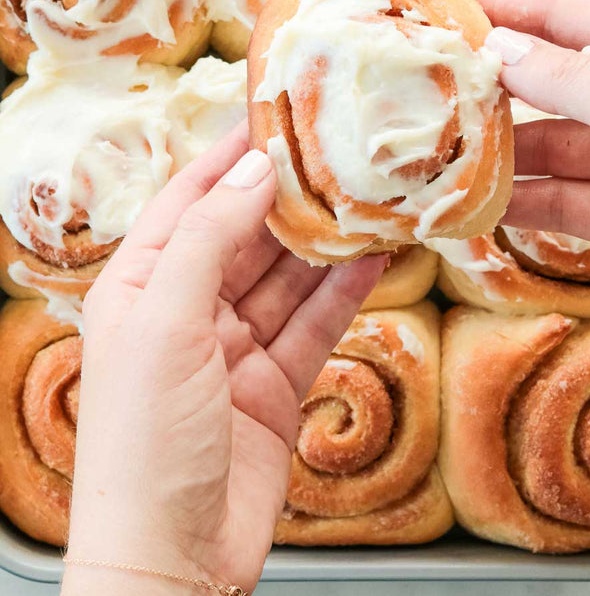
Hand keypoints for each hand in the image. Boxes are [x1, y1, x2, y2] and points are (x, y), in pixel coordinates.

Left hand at [61, 122, 385, 595]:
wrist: (174, 560)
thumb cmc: (143, 445)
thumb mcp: (164, 324)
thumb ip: (207, 242)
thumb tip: (251, 172)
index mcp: (138, 287)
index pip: (186, 202)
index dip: (227, 158)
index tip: (270, 117)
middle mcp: (185, 311)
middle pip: (244, 236)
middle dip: (287, 197)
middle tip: (335, 155)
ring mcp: (233, 349)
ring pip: (286, 278)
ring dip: (323, 242)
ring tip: (366, 198)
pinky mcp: (274, 384)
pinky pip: (313, 324)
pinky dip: (342, 291)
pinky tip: (372, 258)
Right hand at [473, 0, 589, 307]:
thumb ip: (575, 80)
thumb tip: (503, 49)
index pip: (572, 15)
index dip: (512, 7)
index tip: (455, 6)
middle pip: (552, 82)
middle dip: (495, 87)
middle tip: (433, 88)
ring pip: (548, 148)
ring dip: (499, 154)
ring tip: (443, 151)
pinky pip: (558, 201)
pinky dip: (519, 204)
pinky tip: (478, 204)